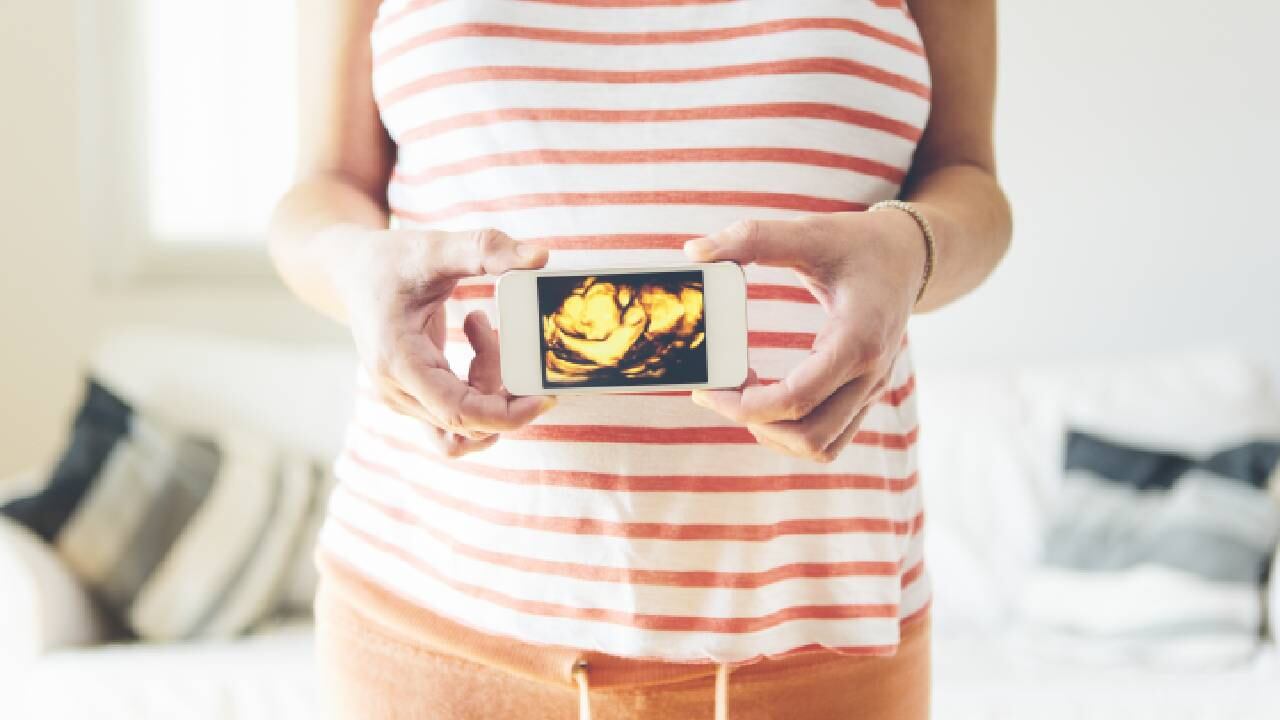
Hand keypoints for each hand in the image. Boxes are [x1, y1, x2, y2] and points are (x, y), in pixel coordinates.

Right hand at [329, 226, 554, 456]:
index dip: (508, 415)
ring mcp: (405, 399)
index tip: (545, 397)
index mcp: (399, 362)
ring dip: (490, 387)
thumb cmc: (388, 260)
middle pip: (469, 421)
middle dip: (502, 386)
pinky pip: (460, 415)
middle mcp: (397, 391)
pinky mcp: (416, 396)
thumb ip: (485, 249)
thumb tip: (539, 256)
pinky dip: (480, 388)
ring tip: (483, 332)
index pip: (459, 414)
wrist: (351, 270)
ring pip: (465, 424)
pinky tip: (477, 340)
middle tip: (503, 333)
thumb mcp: (434, 247)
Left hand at [683, 210, 925, 462]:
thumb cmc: (859, 244)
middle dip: (754, 424)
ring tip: (744, 395)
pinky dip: (792, 433)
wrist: (908, 256)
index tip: (708, 388)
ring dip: (774, 434)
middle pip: (809, 437)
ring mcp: (870, 390)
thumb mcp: (809, 232)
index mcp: (857, 339)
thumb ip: (752, 238)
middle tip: (721, 392)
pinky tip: (767, 398)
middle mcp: (869, 375)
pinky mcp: (864, 396)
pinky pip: (829, 439)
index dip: (745, 405)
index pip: (798, 399)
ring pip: (820, 447)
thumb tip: (695, 251)